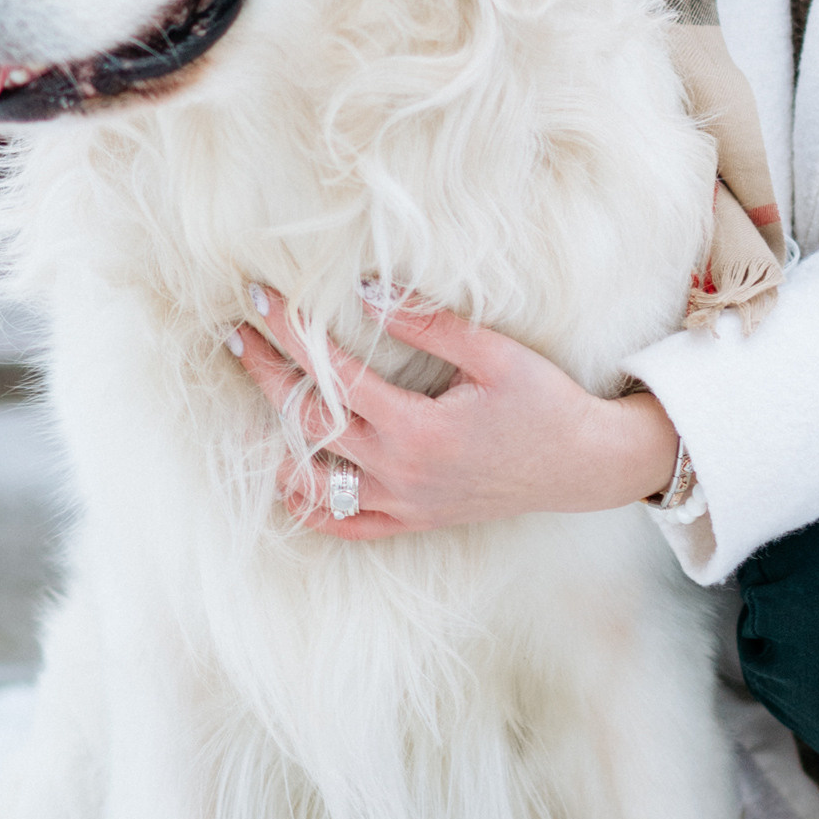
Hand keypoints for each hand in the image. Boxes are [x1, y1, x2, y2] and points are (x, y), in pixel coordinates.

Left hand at [237, 286, 680, 542]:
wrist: (582, 466)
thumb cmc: (544, 403)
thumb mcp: (495, 353)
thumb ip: (428, 324)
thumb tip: (365, 292)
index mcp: (416, 429)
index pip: (333, 375)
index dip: (291, 333)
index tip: (261, 298)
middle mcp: (400, 473)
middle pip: (310, 422)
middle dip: (267, 373)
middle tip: (236, 335)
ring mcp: (404, 504)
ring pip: (316, 480)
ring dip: (276, 438)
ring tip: (255, 398)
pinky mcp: (414, 521)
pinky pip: (347, 526)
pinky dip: (310, 507)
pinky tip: (285, 481)